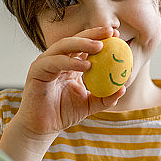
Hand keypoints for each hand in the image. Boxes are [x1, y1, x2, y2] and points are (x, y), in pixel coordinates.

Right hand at [11, 26, 125, 145]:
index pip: (85, 46)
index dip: (100, 37)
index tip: (117, 34)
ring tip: (99, 46)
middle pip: (75, 40)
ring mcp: (46, 63)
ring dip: (82, 44)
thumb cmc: (63, 114)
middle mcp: (57, 59)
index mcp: (69, 64)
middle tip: (110, 33)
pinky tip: (86, 66)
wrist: (42, 127)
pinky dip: (70, 62)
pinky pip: (54, 62)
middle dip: (93, 33)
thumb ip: (105, 97)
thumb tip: (123, 88)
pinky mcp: (37, 70)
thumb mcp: (89, 105)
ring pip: (64, 46)